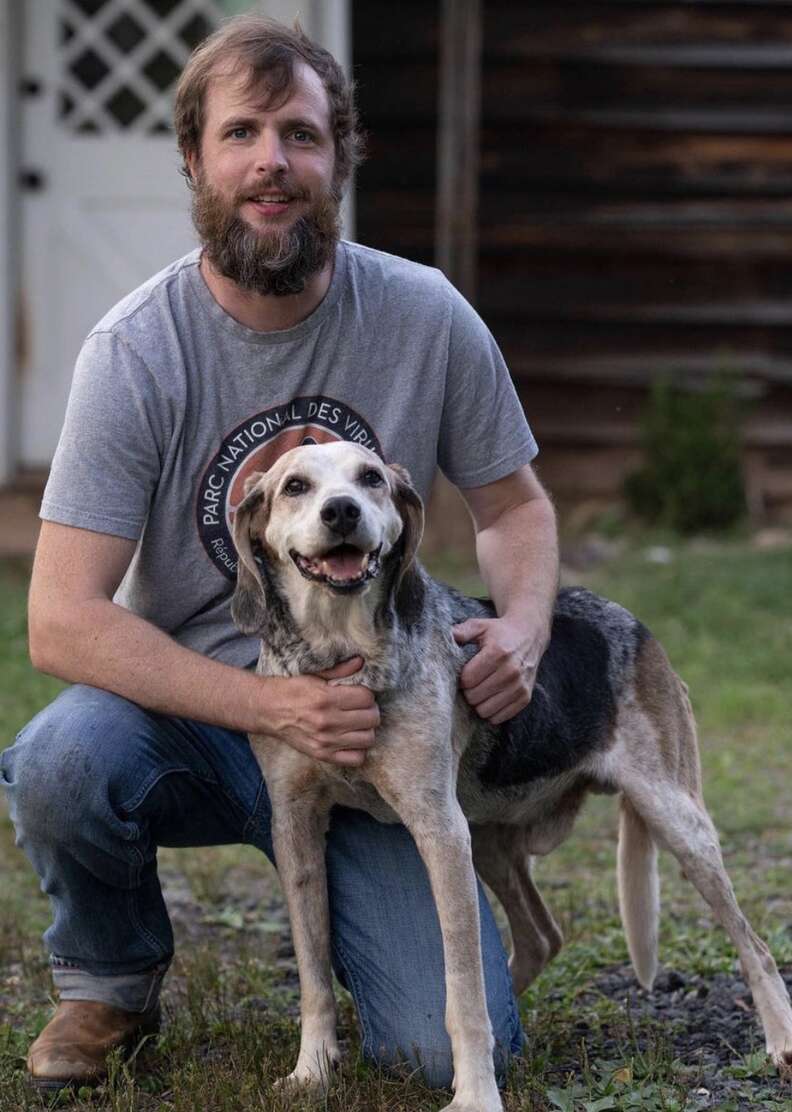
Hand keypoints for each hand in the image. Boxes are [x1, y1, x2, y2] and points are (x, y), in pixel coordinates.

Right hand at [261, 657, 378, 766]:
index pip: (366, 698)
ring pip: (368, 739)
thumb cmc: (291, 690)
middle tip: (361, 708)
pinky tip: (351, 739)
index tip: (359, 694)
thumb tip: (360, 662)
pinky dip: (358, 749)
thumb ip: (339, 670)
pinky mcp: (322, 755)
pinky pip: (356, 759)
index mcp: (326, 698)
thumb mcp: (314, 676)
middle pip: (371, 718)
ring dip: (366, 729)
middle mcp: (327, 721)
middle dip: (370, 710)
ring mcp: (326, 741)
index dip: (366, 694)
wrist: (267, 710)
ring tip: (357, 723)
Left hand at [452, 616, 547, 724]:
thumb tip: (447, 636)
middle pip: (474, 697)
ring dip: (478, 703)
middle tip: (471, 682)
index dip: (460, 679)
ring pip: (485, 710)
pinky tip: (491, 697)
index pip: (467, 680)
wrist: (530, 636)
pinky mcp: (525, 698)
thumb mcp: (480, 626)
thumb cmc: (500, 633)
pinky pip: (499, 717)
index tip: (464, 673)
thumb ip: (462, 631)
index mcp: (498, 653)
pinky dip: (491, 711)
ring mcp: (519, 686)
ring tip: (481, 689)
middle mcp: (511, 671)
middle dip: (468, 691)